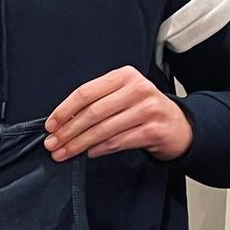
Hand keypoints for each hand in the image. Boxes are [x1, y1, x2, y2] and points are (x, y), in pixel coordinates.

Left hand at [43, 65, 191, 161]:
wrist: (179, 125)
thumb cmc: (143, 109)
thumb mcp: (122, 95)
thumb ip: (97, 102)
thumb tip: (62, 122)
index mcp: (123, 76)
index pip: (85, 92)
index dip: (64, 110)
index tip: (51, 125)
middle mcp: (137, 89)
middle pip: (92, 112)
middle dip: (68, 131)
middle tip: (53, 144)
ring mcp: (147, 109)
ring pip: (103, 129)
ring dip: (80, 143)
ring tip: (65, 152)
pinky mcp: (154, 130)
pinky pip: (118, 141)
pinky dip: (100, 149)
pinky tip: (89, 153)